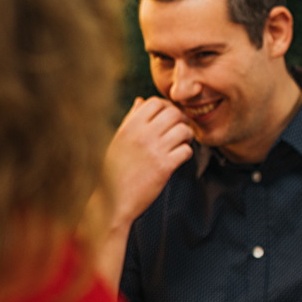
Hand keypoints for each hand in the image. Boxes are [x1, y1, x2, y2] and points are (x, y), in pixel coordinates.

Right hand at [103, 97, 192, 228]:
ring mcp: (154, 150)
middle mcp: (142, 134)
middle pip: (174, 113)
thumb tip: (141, 101)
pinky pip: (187, 150)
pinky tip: (178, 158)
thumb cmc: (115, 170)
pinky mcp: (164, 166)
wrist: (114, 200)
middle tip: (180, 131)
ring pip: (184, 130)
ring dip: (187, 137)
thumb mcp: (118, 140)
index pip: (155, 102)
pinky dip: (186, 153)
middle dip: (181, 120)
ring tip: (180, 144)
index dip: (166, 108)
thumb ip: (131, 119)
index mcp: (129, 126)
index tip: (168, 119)